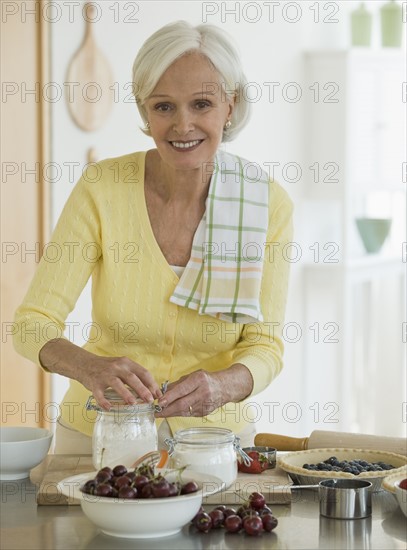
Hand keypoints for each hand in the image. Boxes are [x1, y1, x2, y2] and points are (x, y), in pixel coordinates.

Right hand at [39, 339, 161, 409]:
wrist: (85, 363)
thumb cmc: (107, 367)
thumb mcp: (122, 366)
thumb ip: (134, 375)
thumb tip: (151, 390)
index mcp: (126, 363)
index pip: (143, 372)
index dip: (152, 384)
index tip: (158, 394)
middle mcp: (117, 367)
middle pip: (132, 378)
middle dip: (143, 389)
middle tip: (150, 400)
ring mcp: (105, 375)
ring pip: (117, 384)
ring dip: (126, 394)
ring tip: (133, 404)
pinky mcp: (94, 384)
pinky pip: (99, 394)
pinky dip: (104, 401)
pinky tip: (109, 408)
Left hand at [156, 364, 252, 417]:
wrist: (225, 387)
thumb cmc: (206, 379)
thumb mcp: (192, 375)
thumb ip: (178, 384)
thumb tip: (163, 392)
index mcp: (199, 379)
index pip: (182, 390)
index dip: (170, 397)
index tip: (159, 402)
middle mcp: (203, 391)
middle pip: (183, 404)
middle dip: (167, 409)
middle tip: (156, 412)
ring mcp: (205, 403)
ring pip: (184, 411)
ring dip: (172, 413)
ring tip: (162, 412)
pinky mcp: (205, 412)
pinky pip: (189, 414)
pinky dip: (180, 413)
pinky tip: (173, 412)